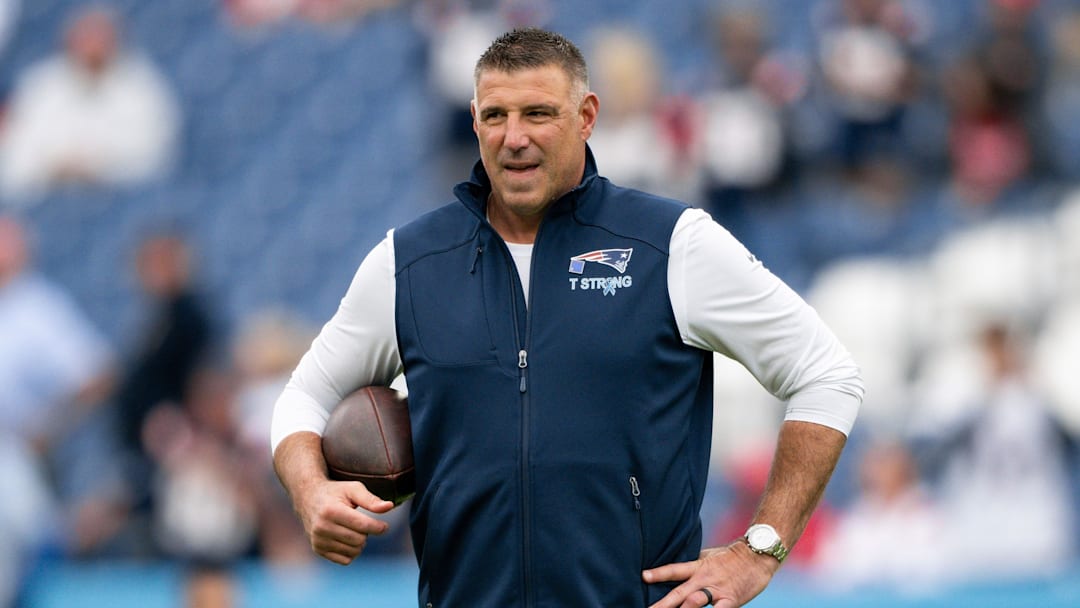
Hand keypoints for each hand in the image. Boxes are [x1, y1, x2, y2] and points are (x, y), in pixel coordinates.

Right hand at [294, 478, 394, 564]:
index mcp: (331, 511)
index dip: (378, 527)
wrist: (309, 498)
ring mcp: (318, 540)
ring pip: (353, 551)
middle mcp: (321, 527)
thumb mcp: (353, 489)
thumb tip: (389, 506)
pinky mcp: (318, 549)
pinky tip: (346, 538)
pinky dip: (351, 552)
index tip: (384, 526)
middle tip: (361, 523)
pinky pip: (345, 560)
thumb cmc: (336, 492)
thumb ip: (371, 500)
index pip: (362, 526)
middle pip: (359, 540)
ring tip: (353, 529)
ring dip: (359, 542)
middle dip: (366, 533)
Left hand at [642, 542, 777, 607]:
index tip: (644, 576)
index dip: (659, 573)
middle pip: (679, 593)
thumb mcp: (708, 555)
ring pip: (695, 602)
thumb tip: (675, 569)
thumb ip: (692, 565)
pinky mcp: (731, 601)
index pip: (674, 570)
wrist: (757, 555)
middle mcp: (704, 579)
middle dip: (663, 604)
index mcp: (698, 567)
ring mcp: (717, 591)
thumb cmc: (731, 557)